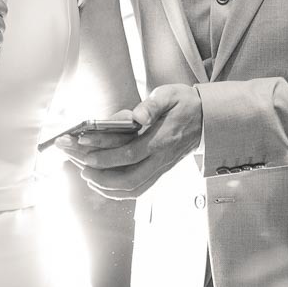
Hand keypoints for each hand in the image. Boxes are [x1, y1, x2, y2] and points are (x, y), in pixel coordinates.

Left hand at [58, 84, 202, 198]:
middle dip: (100, 175)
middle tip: (80, 165)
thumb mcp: (169, 94)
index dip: (104, 153)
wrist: (207, 118)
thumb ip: (152, 105)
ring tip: (86, 174)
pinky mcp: (160, 172)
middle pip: (128, 178)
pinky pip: (138, 189)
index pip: (129, 153)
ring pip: (133, 188)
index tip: (83, 146)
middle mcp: (161, 158)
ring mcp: (161, 168)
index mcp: (162, 139)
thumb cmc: (185, 104)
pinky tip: (102, 184)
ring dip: (106, 186)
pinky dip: (117, 191)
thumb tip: (137, 116)